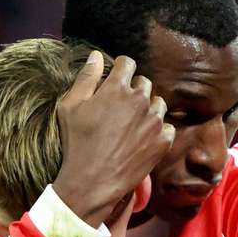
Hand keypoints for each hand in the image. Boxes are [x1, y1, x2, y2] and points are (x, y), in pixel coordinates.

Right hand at [53, 52, 174, 226]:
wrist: (93, 181)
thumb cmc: (77, 143)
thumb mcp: (70, 107)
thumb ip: (86, 78)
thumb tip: (96, 55)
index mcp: (117, 88)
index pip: (127, 64)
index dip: (120, 69)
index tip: (116, 78)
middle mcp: (140, 100)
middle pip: (144, 83)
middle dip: (134, 89)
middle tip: (121, 106)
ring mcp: (154, 121)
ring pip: (158, 104)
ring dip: (148, 108)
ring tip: (134, 123)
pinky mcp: (163, 141)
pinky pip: (167, 127)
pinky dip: (159, 130)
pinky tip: (144, 138)